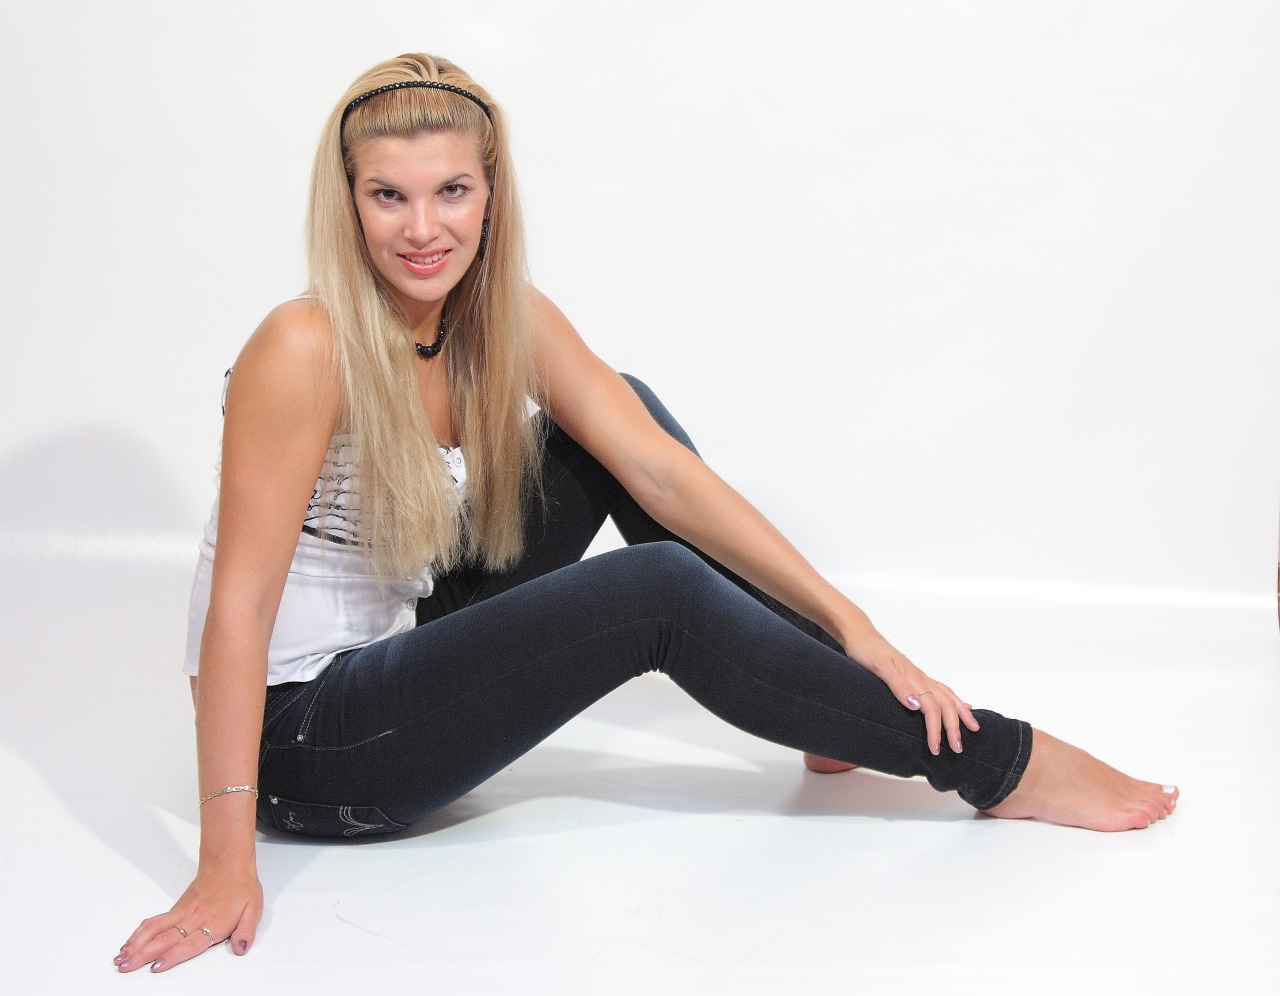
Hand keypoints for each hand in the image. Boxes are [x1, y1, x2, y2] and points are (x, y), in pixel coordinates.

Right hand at [115, 864, 262, 972]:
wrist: (229, 864)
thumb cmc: (241, 888)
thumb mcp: (254, 909)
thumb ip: (246, 930)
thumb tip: (241, 948)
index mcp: (213, 924)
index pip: (189, 944)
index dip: (173, 956)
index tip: (156, 966)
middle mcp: (193, 920)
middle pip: (165, 940)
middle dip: (143, 954)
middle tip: (125, 965)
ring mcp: (182, 914)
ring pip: (155, 929)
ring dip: (136, 944)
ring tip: (120, 958)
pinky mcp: (176, 909)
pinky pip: (155, 922)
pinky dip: (139, 933)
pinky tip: (128, 944)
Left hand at [841, 628, 980, 755]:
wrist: (861, 636)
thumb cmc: (867, 651)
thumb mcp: (879, 668)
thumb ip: (898, 686)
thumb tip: (917, 706)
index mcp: (914, 678)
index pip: (932, 709)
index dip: (936, 730)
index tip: (936, 748)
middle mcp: (921, 678)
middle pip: (945, 704)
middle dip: (954, 727)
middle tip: (958, 748)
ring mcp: (920, 676)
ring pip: (948, 696)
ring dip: (961, 713)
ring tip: (973, 727)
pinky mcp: (915, 676)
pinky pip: (941, 690)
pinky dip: (954, 699)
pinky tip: (960, 704)